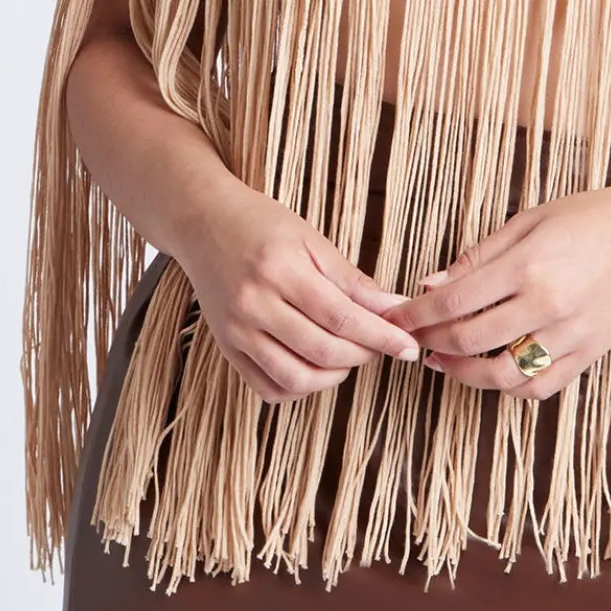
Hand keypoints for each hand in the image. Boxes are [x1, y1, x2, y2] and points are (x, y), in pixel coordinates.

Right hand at [178, 178, 421, 403]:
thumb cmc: (260, 224)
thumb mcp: (310, 238)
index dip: (380, 335)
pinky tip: (317, 367)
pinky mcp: (227, 348)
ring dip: (335, 376)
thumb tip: (393, 307)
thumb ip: (351, 279)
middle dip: (364, 354)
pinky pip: (268, 388)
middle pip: (322, 351)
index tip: (407, 344)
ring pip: (295, 378)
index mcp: (279, 271)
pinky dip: (300, 388)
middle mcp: (254, 305)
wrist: (202, 223)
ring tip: (351, 356)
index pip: (341, 317)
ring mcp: (236, 332)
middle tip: (383, 345)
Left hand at [379, 179, 610, 399]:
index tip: (394, 317)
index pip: (453, 301)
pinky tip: (492, 372)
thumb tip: (431, 284)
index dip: (415, 314)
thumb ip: (479, 256)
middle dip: (431, 343)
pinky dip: (509, 387)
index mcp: (528, 266)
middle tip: (412, 339)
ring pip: (501, 374)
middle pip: (469, 341)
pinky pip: (540, 386)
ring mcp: (571, 334)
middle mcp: (548, 305)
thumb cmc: (593, 216)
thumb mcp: (530, 221)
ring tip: (444, 362)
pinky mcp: (590, 353)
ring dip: (462, 373)